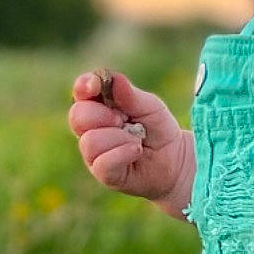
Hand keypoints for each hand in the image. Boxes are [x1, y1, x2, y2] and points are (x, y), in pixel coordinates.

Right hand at [68, 68, 188, 203]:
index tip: (94, 85)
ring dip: (119, 138)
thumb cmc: (159, 129)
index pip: (81, 92)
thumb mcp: (150, 107)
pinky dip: (122, 154)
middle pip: (78, 116)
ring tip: (136, 140)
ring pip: (90, 141)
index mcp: (99, 106)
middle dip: (103, 115)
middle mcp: (90, 129)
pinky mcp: (103, 173)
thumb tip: (115, 79)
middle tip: (124, 120)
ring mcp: (94, 153)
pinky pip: (103, 162)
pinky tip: (136, 151)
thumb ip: (131, 95)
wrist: (176, 159)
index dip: (84, 86)